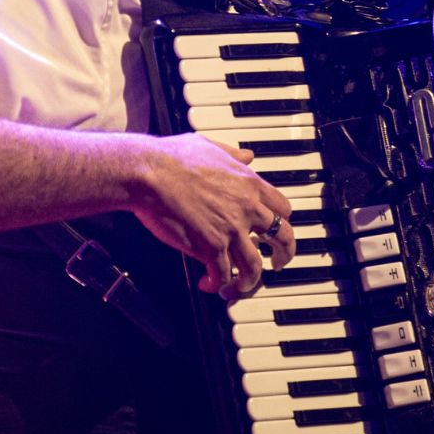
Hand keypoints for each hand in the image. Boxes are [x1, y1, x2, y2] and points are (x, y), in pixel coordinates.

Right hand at [132, 134, 293, 298]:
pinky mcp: (210, 248)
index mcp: (250, 184)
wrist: (149, 173)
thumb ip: (233, 155)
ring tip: (239, 287)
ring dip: (249, 281)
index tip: (275, 230)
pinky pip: (223, 275)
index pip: (283, 208)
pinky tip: (208, 283)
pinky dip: (217, 284)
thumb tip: (247, 156)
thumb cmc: (172, 158)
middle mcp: (247, 208)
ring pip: (255, 266)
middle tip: (278, 263)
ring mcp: (231, 230)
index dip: (282, 222)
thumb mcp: (211, 147)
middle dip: (284, 255)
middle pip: (282, 238)